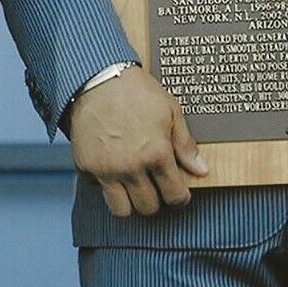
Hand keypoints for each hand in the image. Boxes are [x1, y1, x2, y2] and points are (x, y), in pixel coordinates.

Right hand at [65, 67, 208, 216]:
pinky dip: (105, 184)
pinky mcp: (86, 165)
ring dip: (130, 202)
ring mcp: (106, 168)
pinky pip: (97, 189)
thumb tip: (201, 169)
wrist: (96, 77)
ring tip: (133, 187)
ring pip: (121, 210)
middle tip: (154, 187)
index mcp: (156, 153)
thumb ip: (185, 144)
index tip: (177, 193)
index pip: (174, 196)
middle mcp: (131, 166)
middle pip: (148, 207)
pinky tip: (111, 168)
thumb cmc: (135, 90)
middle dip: (156, 200)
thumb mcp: (170, 110)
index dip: (179, 197)